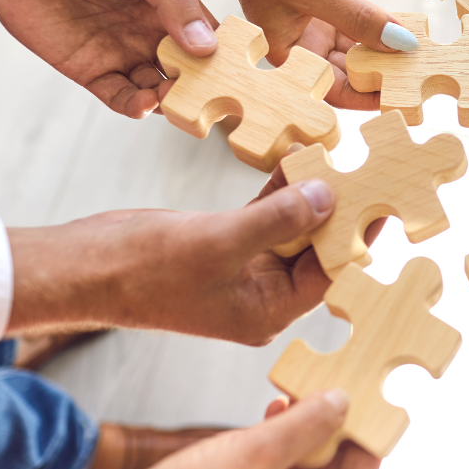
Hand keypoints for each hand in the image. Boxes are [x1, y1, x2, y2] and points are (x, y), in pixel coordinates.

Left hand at [0, 0, 217, 117]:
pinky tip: (144, 104)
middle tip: (209, 97)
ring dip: (168, 99)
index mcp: (167, 4)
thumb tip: (207, 45)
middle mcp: (148, 32)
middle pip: (186, 70)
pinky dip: (134, 106)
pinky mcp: (88, 69)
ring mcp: (120, 52)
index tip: (238, 73)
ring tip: (172, 99)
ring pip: (155, 88)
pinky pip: (119, 96)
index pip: (206, 36)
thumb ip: (173, 0)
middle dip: (198, 86)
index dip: (223, 56)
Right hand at [6, 178, 379, 345]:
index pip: (328, 275)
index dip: (357, 239)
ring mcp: (243, 267)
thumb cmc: (144, 269)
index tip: (385, 205)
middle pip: (316, 250)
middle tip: (370, 172)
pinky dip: (279, 188)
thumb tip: (329, 197)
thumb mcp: (220, 242)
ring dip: (310, 194)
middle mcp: (262, 294)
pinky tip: (297, 157)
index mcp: (267, 311)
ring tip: (339, 157)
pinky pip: (265, 213)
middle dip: (339, 213)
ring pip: (292, 227)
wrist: (83, 267)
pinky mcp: (225, 241)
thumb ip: (277, 220)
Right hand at [108, 391, 378, 468]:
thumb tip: (342, 403)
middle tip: (329, 395)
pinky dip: (274, 447)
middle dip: (330, 434)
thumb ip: (305, 428)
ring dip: (302, 436)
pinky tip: (268, 415)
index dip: (365, 444)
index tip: (366, 409)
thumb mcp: (256, 455)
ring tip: (294, 399)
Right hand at [194, 0, 412, 109]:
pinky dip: (384, 23)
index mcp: (288, 54)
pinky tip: (408, 28)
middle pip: (350, 71)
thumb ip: (357, 18)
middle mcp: (304, 43)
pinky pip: (363, 19)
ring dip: (387, 49)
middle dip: (382, 73)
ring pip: (360, 45)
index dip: (366, 96)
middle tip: (421, 75)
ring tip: (421, 55)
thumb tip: (401, 44)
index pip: (332, 89)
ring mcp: (318, 20)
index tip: (401, 95)